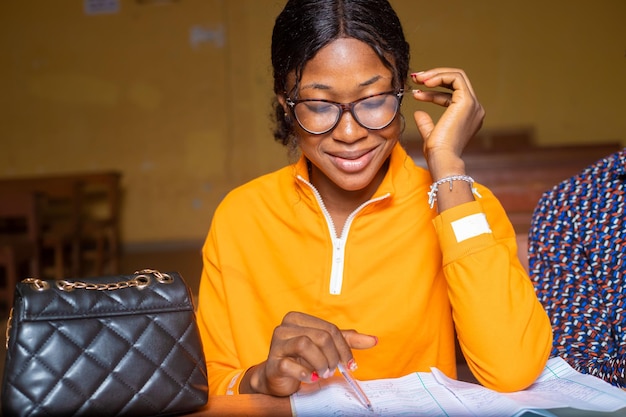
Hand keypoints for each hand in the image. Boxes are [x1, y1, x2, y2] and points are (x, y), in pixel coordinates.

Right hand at [240, 311, 376, 395]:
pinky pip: (290, 365)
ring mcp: (276, 344)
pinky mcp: (272, 363)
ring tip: (323, 373)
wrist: (277, 378)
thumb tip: (374, 340)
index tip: (350, 363)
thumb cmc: (301, 359)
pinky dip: (305, 374)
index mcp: (298, 319)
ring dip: (320, 363)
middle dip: (333, 356)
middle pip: (321, 336)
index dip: (344, 347)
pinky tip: (310, 378)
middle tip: (334, 369)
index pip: (330, 328)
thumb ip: (347, 341)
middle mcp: (285, 327)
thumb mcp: (325, 347)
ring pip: (305, 345)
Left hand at [410, 68, 484, 178]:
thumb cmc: (437, 152)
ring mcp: (473, 104)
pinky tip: (426, 83)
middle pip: (457, 81)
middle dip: (435, 76)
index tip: (416, 92)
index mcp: (468, 116)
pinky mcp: (467, 102)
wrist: (442, 159)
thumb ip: (426, 123)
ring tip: (418, 79)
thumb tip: (418, 113)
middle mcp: (475, 109)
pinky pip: (456, 78)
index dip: (433, 91)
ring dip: (436, 74)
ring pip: (457, 76)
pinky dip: (440, 76)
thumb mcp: (430, 134)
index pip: (452, 95)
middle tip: (416, 78)